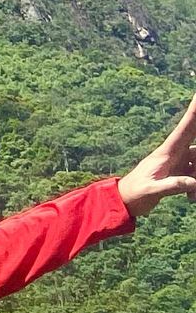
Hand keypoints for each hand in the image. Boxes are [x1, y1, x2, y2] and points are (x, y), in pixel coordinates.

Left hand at [120, 92, 195, 216]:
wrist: (125, 201)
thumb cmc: (134, 194)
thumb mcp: (151, 192)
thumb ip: (171, 186)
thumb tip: (194, 182)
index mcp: (167, 153)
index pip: (185, 128)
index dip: (194, 111)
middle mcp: (174, 154)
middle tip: (185, 179)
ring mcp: (177, 162)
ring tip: (191, 198)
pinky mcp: (179, 172)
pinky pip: (195, 175)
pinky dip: (195, 187)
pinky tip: (190, 198)